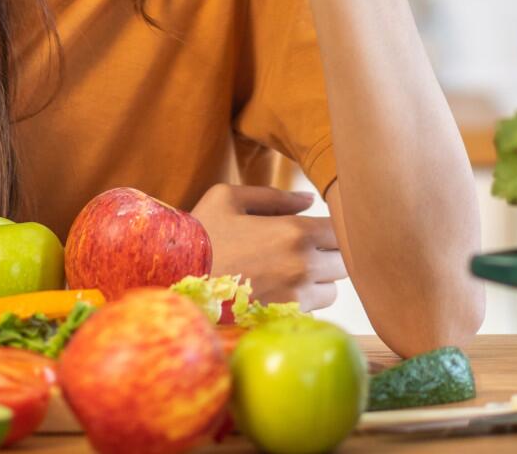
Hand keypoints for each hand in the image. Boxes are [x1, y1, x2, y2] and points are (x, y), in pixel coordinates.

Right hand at [190, 184, 346, 311]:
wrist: (173, 280)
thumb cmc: (200, 235)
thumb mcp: (228, 198)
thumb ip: (275, 196)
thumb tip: (309, 199)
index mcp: (294, 231)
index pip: (340, 230)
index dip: (330, 229)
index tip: (313, 231)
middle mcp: (302, 266)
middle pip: (343, 263)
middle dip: (328, 255)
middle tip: (302, 252)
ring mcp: (296, 297)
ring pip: (332, 291)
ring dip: (319, 282)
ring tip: (290, 274)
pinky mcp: (283, 321)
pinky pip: (311, 312)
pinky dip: (302, 304)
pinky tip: (277, 293)